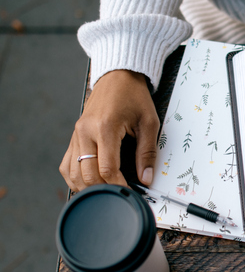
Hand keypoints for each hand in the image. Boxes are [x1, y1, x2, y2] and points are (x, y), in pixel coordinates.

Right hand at [59, 70, 158, 191]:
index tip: (129, 192)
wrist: (118, 76)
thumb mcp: (149, 122)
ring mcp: (76, 134)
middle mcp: (85, 131)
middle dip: (103, 188)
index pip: (106, 168)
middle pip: (87, 173)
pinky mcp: (74, 136)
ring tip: (105, 192)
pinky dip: (75, 177)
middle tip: (119, 195)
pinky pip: (67, 163)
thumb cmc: (134, 96)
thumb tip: (146, 177)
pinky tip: (88, 183)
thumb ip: (147, 152)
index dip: (117, 184)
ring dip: (87, 186)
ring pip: (73, 172)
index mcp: (105, 127)